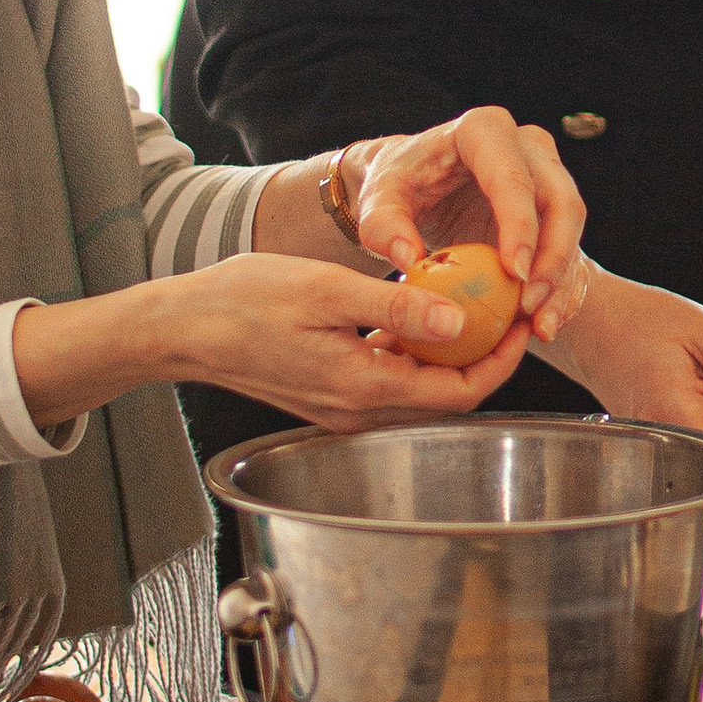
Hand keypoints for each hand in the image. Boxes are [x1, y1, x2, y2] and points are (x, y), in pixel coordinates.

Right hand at [15, 254, 534, 434]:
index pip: (459, 392)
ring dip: (448, 353)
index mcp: (362, 388)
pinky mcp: (328, 394)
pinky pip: (387, 379)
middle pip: (445, 394)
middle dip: (483, 355)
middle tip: (507, 307)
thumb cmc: (243, 302)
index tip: (521, 321)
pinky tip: (417, 312)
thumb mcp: (326, 291)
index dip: (500, 360)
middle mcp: (356, 410)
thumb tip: (457, 321)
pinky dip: (412, 352)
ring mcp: (341, 407)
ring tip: (474, 304)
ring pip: (418, 387)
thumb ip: (395, 308)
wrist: (181, 329)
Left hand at [350, 109, 587, 331]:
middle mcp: (526, 146)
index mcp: (484, 130)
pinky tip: (543, 324)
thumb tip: (408, 259)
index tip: (514, 274)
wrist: (414, 183)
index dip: (520, 226)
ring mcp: (545, 173)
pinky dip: (560, 288)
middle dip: (553, 258)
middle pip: (560, 200)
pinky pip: (568, 247)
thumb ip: (383, 225)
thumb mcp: (378, 199)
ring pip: (571, 226)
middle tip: (529, 305)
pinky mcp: (551, 206)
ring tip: (540, 327)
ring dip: (562, 280)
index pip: (513, 178)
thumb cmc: (398, 183)